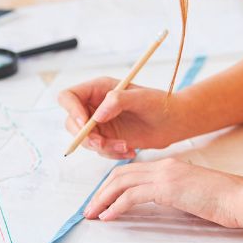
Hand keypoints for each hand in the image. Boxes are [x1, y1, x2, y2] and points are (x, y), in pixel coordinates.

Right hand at [57, 77, 186, 158]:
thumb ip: (118, 101)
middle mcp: (95, 106)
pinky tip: (131, 150)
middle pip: (71, 123)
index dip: (71, 111)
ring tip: (126, 146)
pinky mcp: (108, 139)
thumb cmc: (160, 104)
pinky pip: (100, 151)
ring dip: (103, 147)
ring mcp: (100, 124)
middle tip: (102, 144)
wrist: (174, 122)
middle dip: (86, 137)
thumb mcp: (141, 98)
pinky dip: (112, 154)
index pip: (69, 97)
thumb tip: (97, 115)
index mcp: (99, 89)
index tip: (84, 124)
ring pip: (85, 141)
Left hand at [84, 158, 242, 227]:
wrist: (240, 198)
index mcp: (169, 166)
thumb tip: (158, 205)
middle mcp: (163, 166)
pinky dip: (116, 206)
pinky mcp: (167, 188)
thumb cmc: (223, 201)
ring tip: (92, 214)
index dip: (112, 185)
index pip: (131, 171)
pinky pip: (132, 196)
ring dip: (102, 199)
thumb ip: (173, 195)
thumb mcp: (192, 194)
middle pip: (120, 174)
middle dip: (100, 191)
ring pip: (121, 182)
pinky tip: (108, 217)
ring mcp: (165, 175)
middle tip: (89, 209)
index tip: (102, 200)